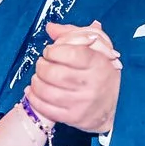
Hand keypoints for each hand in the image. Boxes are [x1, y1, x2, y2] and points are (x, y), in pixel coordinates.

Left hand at [28, 20, 119, 138]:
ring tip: (38, 77)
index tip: (50, 51)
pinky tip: (32, 91)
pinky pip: (46, 108)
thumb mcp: (95, 50)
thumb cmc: (100, 74)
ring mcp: (82, 103)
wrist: (111, 108)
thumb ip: (73, 35)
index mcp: (99, 64)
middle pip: (56, 73)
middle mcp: (92, 84)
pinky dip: (34, 98)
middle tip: (42, 63)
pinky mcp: (73, 118)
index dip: (54, 50)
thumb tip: (50, 27)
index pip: (71, 54)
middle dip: (42, 66)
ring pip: (48, 91)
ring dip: (36, 82)